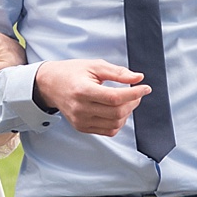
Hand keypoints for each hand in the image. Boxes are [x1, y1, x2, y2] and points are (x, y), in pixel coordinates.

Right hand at [30, 59, 148, 133]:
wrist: (50, 85)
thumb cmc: (72, 72)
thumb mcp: (94, 65)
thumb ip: (117, 72)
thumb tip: (138, 78)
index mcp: (83, 90)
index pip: (114, 98)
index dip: (133, 94)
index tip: (145, 88)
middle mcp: (81, 108)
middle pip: (116, 112)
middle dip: (133, 102)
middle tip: (136, 92)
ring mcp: (81, 121)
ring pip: (114, 124)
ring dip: (127, 113)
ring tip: (127, 100)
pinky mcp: (82, 128)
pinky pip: (108, 131)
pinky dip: (118, 122)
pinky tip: (117, 110)